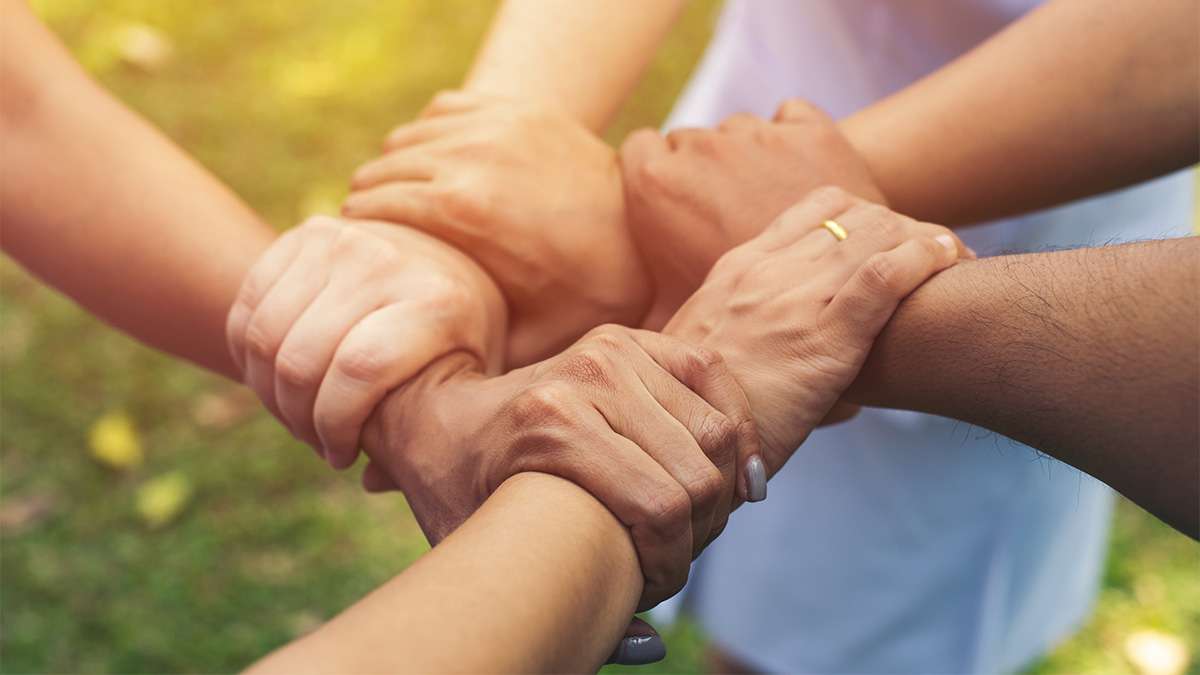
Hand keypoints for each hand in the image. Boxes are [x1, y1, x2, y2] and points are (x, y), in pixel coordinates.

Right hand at [225, 215, 504, 468]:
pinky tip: (278, 384)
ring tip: (298, 417)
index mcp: (437, 300)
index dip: (336, 426)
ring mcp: (339, 241)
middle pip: (302, 360)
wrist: (452, 256)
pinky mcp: (303, 236)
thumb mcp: (468, 383)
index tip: (342, 456)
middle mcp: (385, 261)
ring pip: (264, 338)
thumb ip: (430, 433)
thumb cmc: (461, 339)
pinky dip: (249, 360)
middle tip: (316, 442)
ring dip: (269, 394)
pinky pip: (248, 311)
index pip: (359, 371)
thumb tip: (371, 482)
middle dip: (299, 420)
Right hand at [344, 90, 650, 365]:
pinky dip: (430, 138)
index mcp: (461, 211)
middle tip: (373, 241)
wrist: (642, 229)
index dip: (357, 238)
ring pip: (404, 139)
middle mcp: (469, 157)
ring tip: (402, 209)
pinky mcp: (512, 108)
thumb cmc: (582, 294)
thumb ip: (458, 354)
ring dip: (396, 171)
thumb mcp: (522, 338)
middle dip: (370, 206)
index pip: (369, 208)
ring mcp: (492, 124)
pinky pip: (440, 112)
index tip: (361, 264)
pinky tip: (439, 171)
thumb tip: (399, 414)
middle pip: (379, 171)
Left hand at [358, 324, 758, 609]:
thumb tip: (649, 644)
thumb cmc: (462, 493)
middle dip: (698, 532)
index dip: (671, 565)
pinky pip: (713, 378)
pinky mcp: (632, 338)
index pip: (661, 509)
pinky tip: (737, 472)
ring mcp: (613, 348)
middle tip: (674, 560)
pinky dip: (737, 426)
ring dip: (721, 487)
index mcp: (551, 424)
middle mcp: (588, 376)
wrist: (444, 418)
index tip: (651, 590)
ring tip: (695, 524)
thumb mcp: (490, 553)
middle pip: (697, 474)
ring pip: (716, 432)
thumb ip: (568, 604)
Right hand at [620, 99, 883, 326]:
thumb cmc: (737, 332)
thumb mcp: (669, 318)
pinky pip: (793, 114)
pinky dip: (795, 135)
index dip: (653, 171)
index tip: (672, 196)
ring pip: (740, 128)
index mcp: (657, 184)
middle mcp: (702, 149)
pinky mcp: (813, 133)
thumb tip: (600, 329)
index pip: (639, 149)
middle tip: (724, 209)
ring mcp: (759, 138)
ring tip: (768, 195)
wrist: (850, 321)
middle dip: (703, 167)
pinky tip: (804, 170)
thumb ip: (637, 300)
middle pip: (690, 141)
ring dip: (749, 153)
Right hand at [664, 187, 971, 477]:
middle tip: (935, 254)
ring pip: (876, 231)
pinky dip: (927, 257)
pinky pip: (887, 274)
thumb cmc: (691, 413)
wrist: (675, 440)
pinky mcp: (824, 335)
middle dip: (903, 226)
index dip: (864, 217)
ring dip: (926, 238)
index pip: (815, 211)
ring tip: (955, 257)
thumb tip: (775, 362)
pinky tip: (949, 261)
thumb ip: (739, 339)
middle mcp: (766, 269)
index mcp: (737, 269)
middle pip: (853, 213)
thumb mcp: (700, 353)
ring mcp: (794, 297)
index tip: (891, 242)